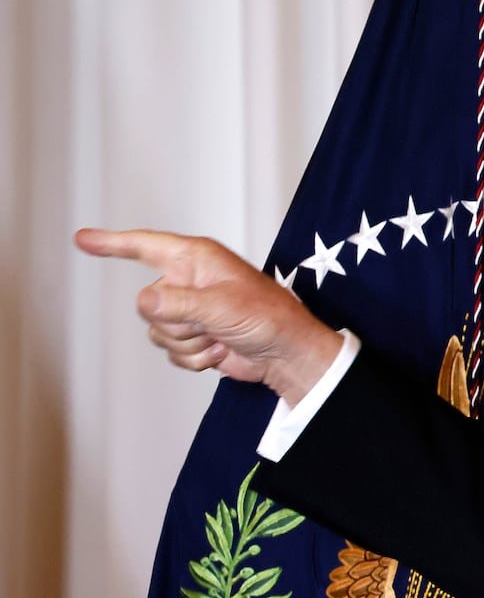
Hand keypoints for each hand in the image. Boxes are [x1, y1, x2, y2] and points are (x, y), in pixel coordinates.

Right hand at [75, 228, 343, 405]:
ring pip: (157, 332)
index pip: (144, 246)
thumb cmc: (269, 317)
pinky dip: (194, 358)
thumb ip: (176, 304)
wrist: (287, 354)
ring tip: (221, 335)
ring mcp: (189, 311)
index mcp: (196, 259)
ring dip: (189, 342)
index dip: (112, 243)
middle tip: (214, 323)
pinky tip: (220, 350)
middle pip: (148, 304)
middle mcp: (188, 282)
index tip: (83, 239)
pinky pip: (171, 352)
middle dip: (178, 322)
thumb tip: (142, 302)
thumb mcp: (220, 306)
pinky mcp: (193, 336)